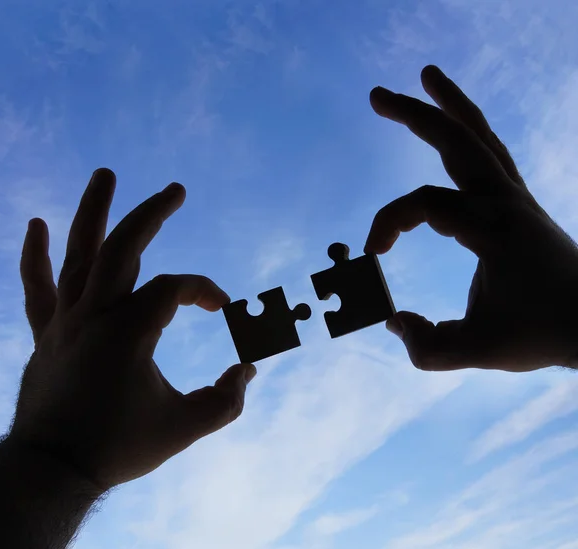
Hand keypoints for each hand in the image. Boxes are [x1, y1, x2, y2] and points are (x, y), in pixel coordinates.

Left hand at [12, 168, 254, 490]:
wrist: (53, 471)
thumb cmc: (120, 447)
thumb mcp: (185, 427)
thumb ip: (226, 399)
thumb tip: (249, 371)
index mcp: (130, 332)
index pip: (174, 289)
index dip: (203, 290)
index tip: (222, 305)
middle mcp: (95, 316)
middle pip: (124, 248)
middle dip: (153, 214)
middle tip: (175, 190)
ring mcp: (66, 321)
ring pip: (78, 254)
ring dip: (93, 212)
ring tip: (105, 174)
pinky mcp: (48, 333)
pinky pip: (38, 287)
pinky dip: (35, 255)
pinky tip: (35, 224)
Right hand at [365, 65, 577, 371]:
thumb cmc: (542, 334)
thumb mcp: (481, 352)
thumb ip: (429, 348)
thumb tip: (394, 322)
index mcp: (495, 231)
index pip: (426, 204)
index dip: (388, 223)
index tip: (373, 255)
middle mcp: (506, 203)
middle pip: (457, 141)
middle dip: (414, 115)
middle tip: (376, 96)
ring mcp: (516, 196)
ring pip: (480, 136)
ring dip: (450, 105)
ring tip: (426, 75)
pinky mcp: (517, 201)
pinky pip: (491, 152)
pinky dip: (470, 129)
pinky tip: (455, 123)